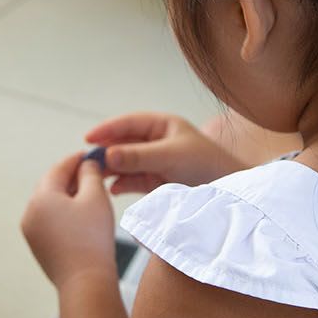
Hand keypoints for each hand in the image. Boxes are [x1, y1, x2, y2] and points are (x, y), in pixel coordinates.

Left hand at [22, 153, 115, 288]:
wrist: (85, 282)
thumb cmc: (93, 238)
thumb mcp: (96, 198)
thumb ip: (90, 174)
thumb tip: (86, 164)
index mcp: (41, 198)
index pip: (58, 169)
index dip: (77, 159)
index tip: (92, 155)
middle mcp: (30, 213)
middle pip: (50, 185)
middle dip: (71, 177)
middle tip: (93, 173)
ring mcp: (31, 231)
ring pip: (49, 204)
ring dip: (67, 196)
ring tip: (90, 194)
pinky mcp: (38, 246)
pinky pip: (49, 221)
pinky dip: (64, 213)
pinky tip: (81, 216)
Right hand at [85, 113, 246, 194]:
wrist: (229, 194)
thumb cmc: (206, 165)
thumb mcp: (170, 156)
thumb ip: (138, 156)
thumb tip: (107, 154)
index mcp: (163, 126)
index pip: (129, 123)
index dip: (108, 129)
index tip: (88, 139)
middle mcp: (157, 142)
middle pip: (124, 143)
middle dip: (106, 151)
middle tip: (88, 161)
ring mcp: (156, 163)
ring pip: (126, 163)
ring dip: (111, 169)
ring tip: (95, 177)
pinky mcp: (157, 183)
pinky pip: (133, 181)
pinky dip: (122, 184)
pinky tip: (113, 189)